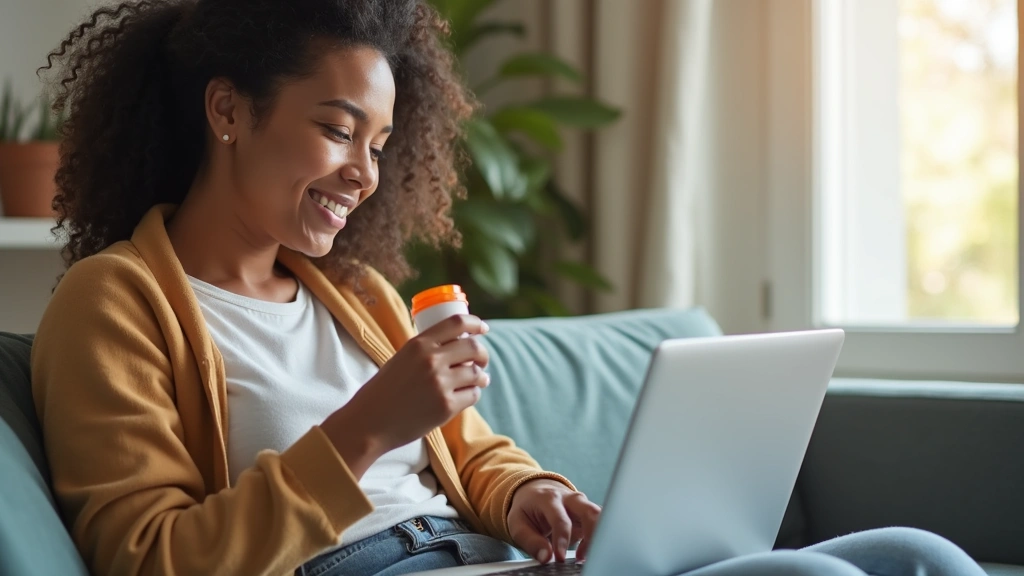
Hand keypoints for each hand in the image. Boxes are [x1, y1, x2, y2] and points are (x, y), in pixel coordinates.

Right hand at [323, 314, 489, 476]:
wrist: (369, 423)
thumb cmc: (382, 392)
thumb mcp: (400, 359)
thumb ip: (424, 351)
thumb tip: (456, 346)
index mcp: (419, 344)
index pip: (457, 323)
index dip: (475, 323)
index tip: (483, 329)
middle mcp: (431, 360)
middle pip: (472, 347)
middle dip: (482, 353)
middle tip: (482, 361)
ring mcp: (440, 383)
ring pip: (476, 373)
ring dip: (481, 376)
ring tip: (480, 380)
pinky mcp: (446, 406)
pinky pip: (473, 395)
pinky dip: (473, 394)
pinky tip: (467, 395)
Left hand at [508, 479, 601, 564]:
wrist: (534, 492)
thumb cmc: (526, 510)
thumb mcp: (518, 525)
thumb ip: (531, 541)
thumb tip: (546, 557)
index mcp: (549, 498)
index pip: (561, 520)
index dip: (562, 540)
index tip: (560, 558)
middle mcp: (569, 498)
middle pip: (589, 512)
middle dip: (591, 535)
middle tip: (581, 557)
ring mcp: (582, 504)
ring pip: (599, 517)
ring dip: (597, 538)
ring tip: (582, 557)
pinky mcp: (588, 512)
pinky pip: (600, 524)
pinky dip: (597, 539)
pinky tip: (583, 553)